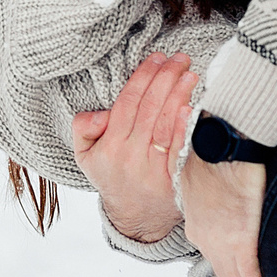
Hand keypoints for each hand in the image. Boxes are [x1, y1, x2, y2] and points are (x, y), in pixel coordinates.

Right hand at [71, 54, 195, 245]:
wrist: (135, 217)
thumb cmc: (112, 176)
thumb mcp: (84, 155)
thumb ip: (83, 128)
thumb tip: (101, 115)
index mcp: (110, 146)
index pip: (128, 103)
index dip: (143, 77)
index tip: (157, 58)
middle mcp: (131, 157)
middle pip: (149, 109)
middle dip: (165, 78)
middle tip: (179, 59)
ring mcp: (153, 170)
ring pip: (165, 125)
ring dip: (179, 95)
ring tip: (190, 74)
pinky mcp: (173, 179)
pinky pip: (179, 149)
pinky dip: (185, 127)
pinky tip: (192, 108)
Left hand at [178, 152, 272, 276]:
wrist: (226, 137)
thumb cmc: (219, 140)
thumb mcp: (209, 163)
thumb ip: (216, 178)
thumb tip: (225, 173)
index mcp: (197, 216)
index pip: (214, 249)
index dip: (227, 267)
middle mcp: (204, 234)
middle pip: (224, 272)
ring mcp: (221, 240)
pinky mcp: (240, 241)